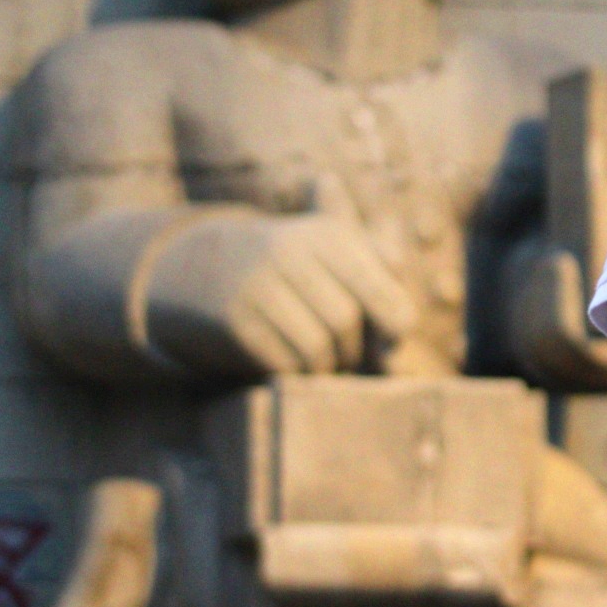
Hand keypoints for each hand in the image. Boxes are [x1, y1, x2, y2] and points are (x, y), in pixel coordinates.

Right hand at [145, 212, 416, 377]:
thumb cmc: (296, 265)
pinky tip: (293, 363)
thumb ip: (383, 274)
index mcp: (328, 234)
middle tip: (352, 356)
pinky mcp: (233, 319)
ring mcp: (256, 284)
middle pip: (346, 321)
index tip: (393, 341)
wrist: (206, 266)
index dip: (396, 322)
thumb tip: (400, 336)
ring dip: (327, 366)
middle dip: (355, 350)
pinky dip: (297, 372)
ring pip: (316, 347)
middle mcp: (290, 252)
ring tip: (326, 362)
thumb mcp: (338, 250)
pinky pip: (283, 363)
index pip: (379, 287)